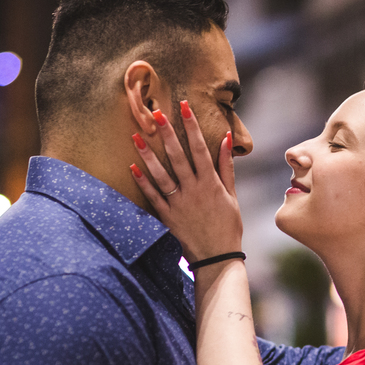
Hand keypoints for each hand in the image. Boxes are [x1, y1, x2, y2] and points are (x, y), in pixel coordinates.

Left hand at [130, 99, 242, 263]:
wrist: (218, 257)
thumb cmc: (228, 225)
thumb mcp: (232, 195)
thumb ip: (226, 166)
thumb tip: (226, 139)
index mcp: (211, 183)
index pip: (200, 148)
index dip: (192, 126)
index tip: (184, 106)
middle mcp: (194, 190)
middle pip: (178, 157)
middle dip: (167, 133)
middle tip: (155, 113)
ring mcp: (179, 204)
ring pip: (161, 175)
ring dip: (148, 155)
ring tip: (136, 136)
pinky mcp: (168, 217)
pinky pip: (153, 197)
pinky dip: (142, 183)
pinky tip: (132, 167)